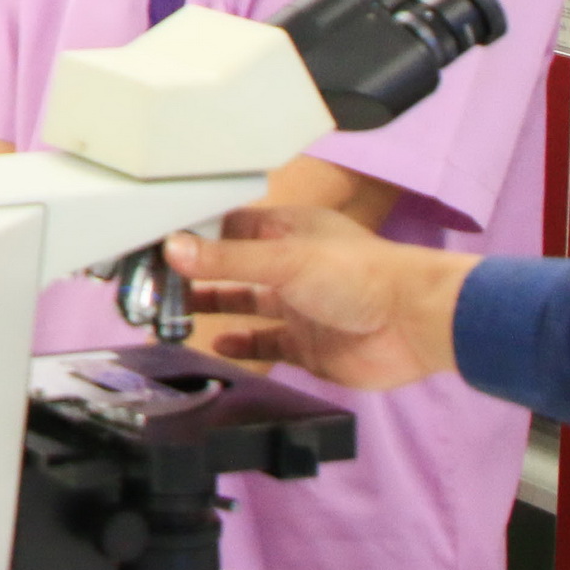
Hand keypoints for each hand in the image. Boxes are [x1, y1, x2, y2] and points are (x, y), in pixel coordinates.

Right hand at [164, 205, 475, 391]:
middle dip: (195, 273)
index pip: (228, 225)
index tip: (154, 241)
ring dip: (211, 306)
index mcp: (287, 230)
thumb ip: (227, 259)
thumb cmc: (362, 275)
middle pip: (231, 267)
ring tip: (173, 309)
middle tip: (154, 281)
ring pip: (243, 303)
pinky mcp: (306, 344)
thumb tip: (172, 249)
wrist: (415, 325)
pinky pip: (263, 342)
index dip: (193, 233)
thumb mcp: (285, 258)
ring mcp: (298, 306)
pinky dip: (240, 343)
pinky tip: (218, 342)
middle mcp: (290, 266)